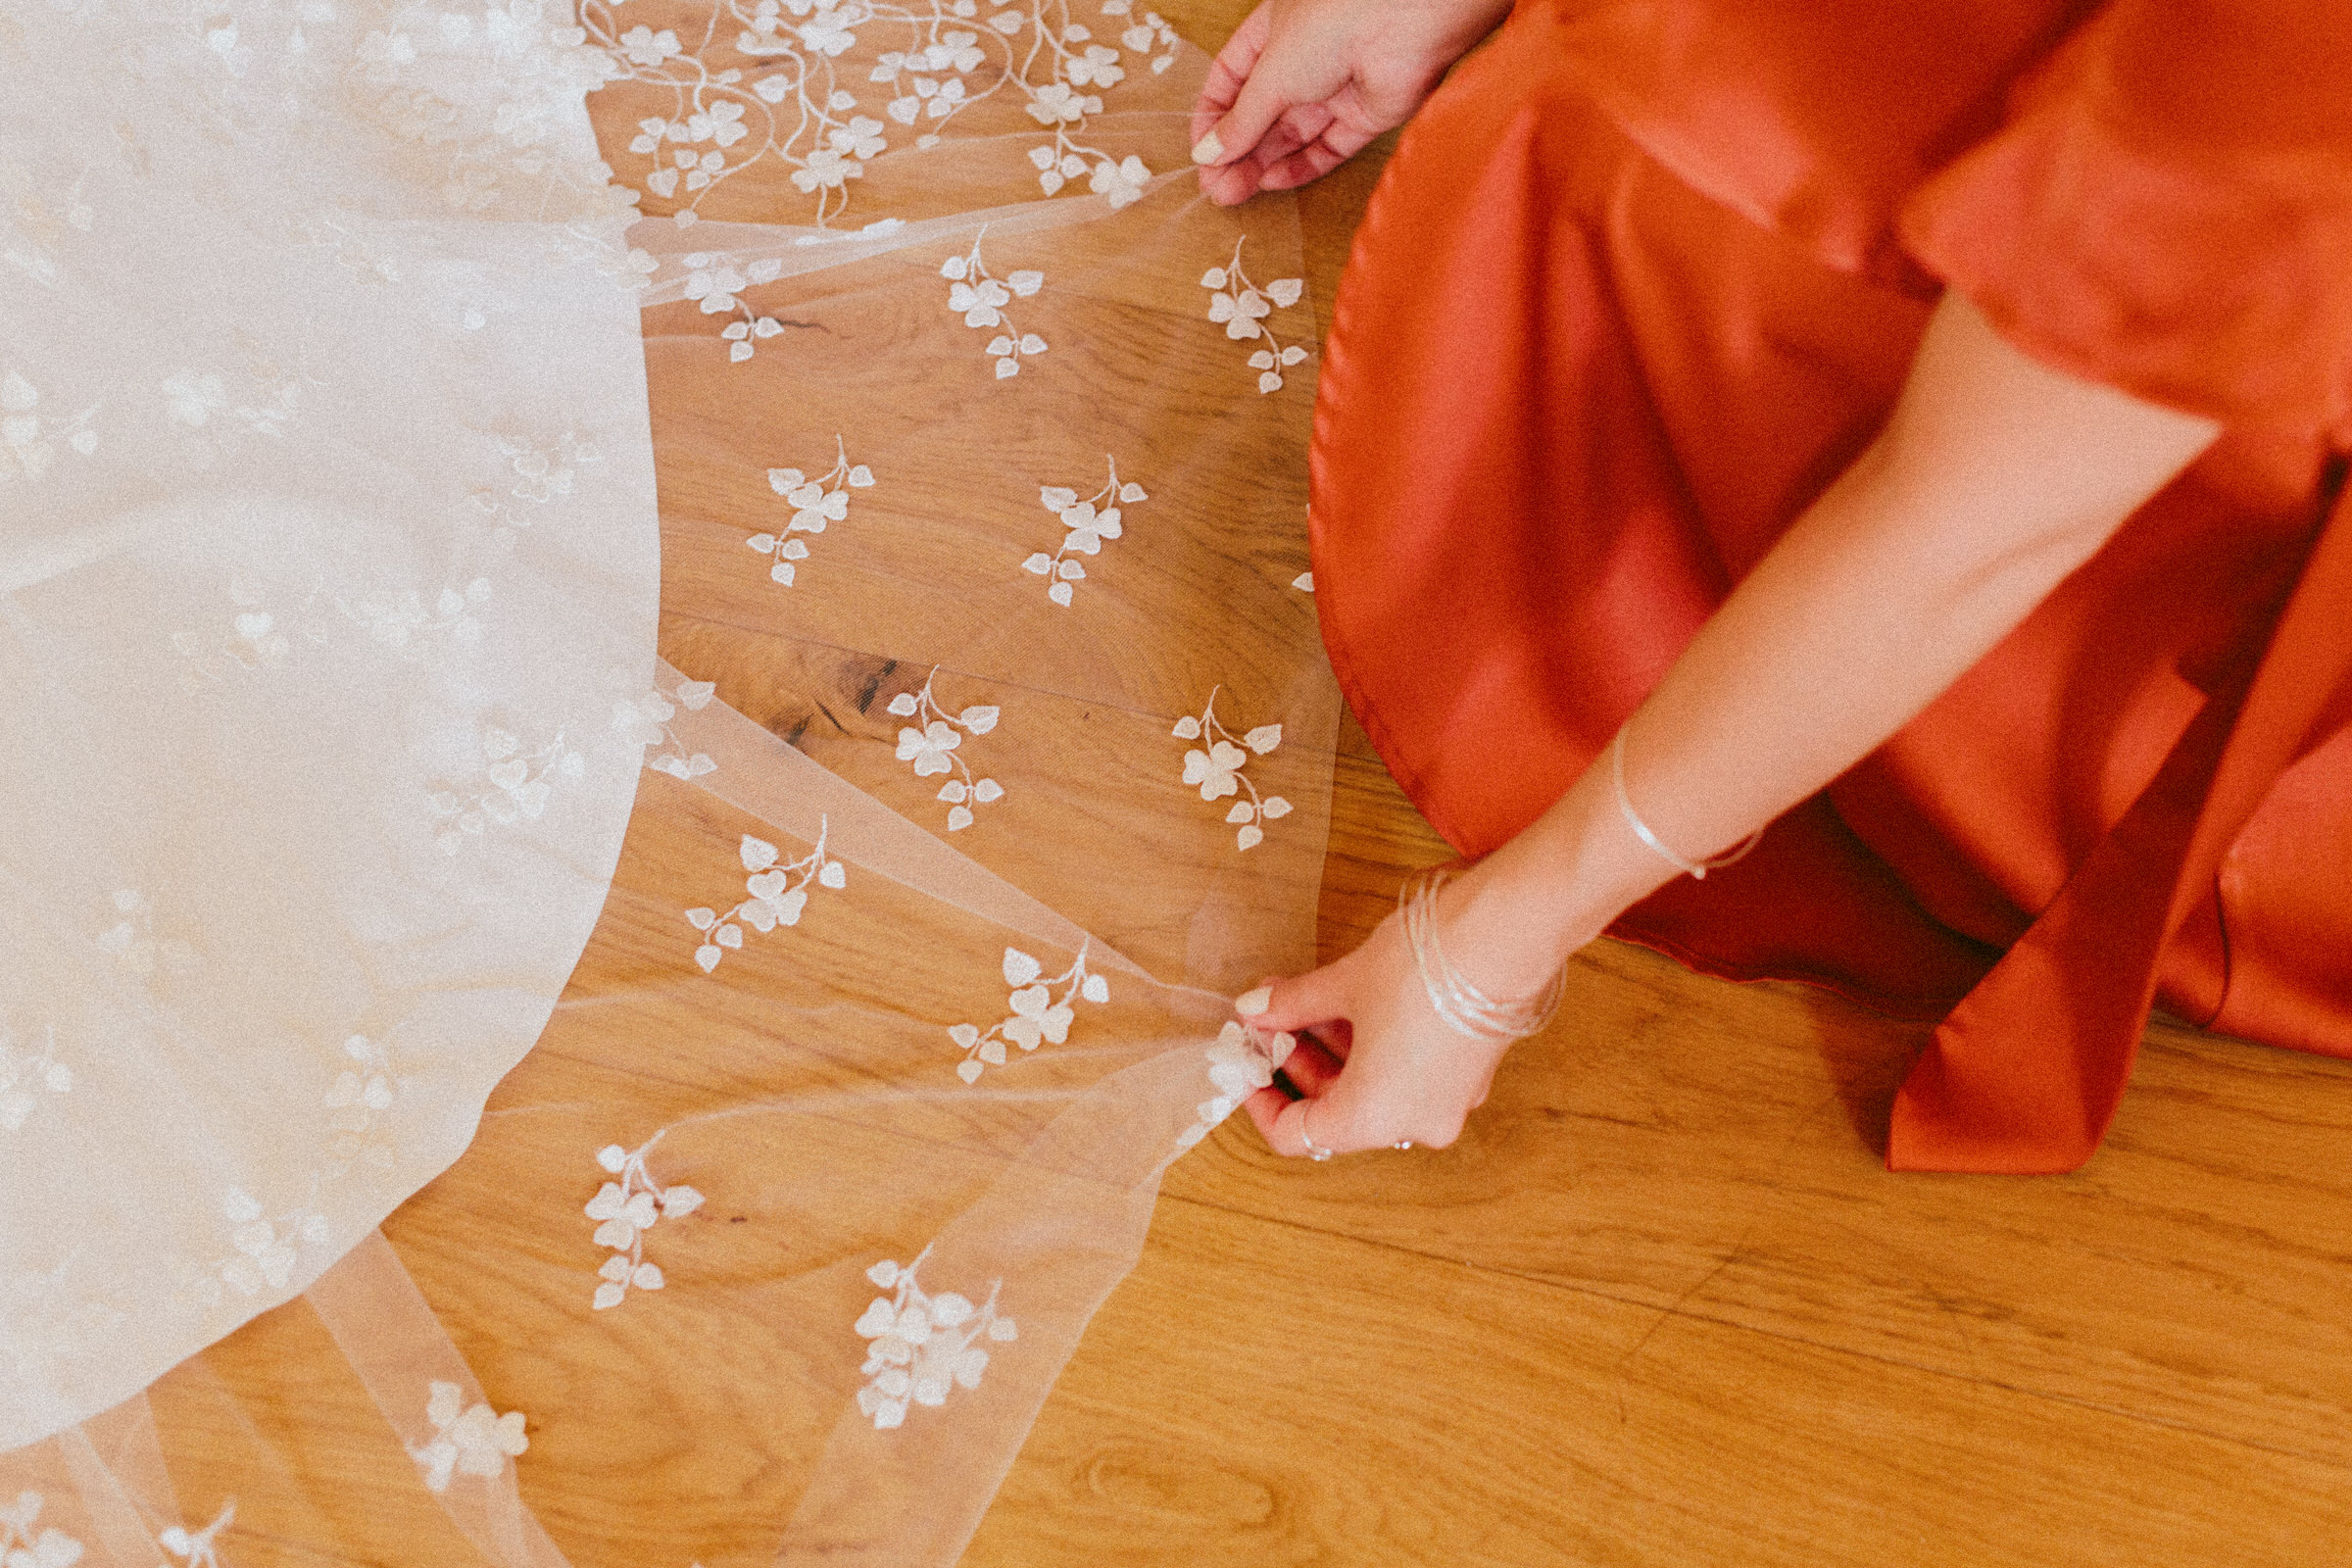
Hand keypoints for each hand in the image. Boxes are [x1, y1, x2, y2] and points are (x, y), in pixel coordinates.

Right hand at [1189, 0, 1513, 204]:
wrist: (1407, 18)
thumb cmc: (1333, 21)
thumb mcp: (1270, 74)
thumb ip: (1241, 120)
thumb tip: (1208, 153)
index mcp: (1273, 33)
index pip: (1232, 80)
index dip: (1213, 117)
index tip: (1200, 152)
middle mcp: (1305, 60)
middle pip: (1261, 114)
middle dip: (1236, 151)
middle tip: (1215, 187)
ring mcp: (1336, 87)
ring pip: (1292, 135)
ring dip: (1261, 165)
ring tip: (1233, 194)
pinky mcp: (1366, 114)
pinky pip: (1329, 148)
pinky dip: (1301, 167)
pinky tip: (1272, 182)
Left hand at [1236, 906, 1516, 1156]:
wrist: (1509, 934)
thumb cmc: (1427, 967)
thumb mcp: (1344, 984)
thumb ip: (1293, 1005)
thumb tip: (1256, 1010)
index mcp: (1374, 1117)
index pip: (1298, 1135)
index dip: (1262, 1101)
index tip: (1247, 1066)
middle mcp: (1414, 1123)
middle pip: (1335, 1110)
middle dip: (1298, 1061)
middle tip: (1271, 1017)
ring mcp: (1448, 1100)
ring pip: (1372, 1089)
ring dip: (1334, 1049)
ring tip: (1305, 997)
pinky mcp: (1469, 1072)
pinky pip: (1407, 1074)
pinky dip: (1375, 1047)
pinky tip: (1352, 1001)